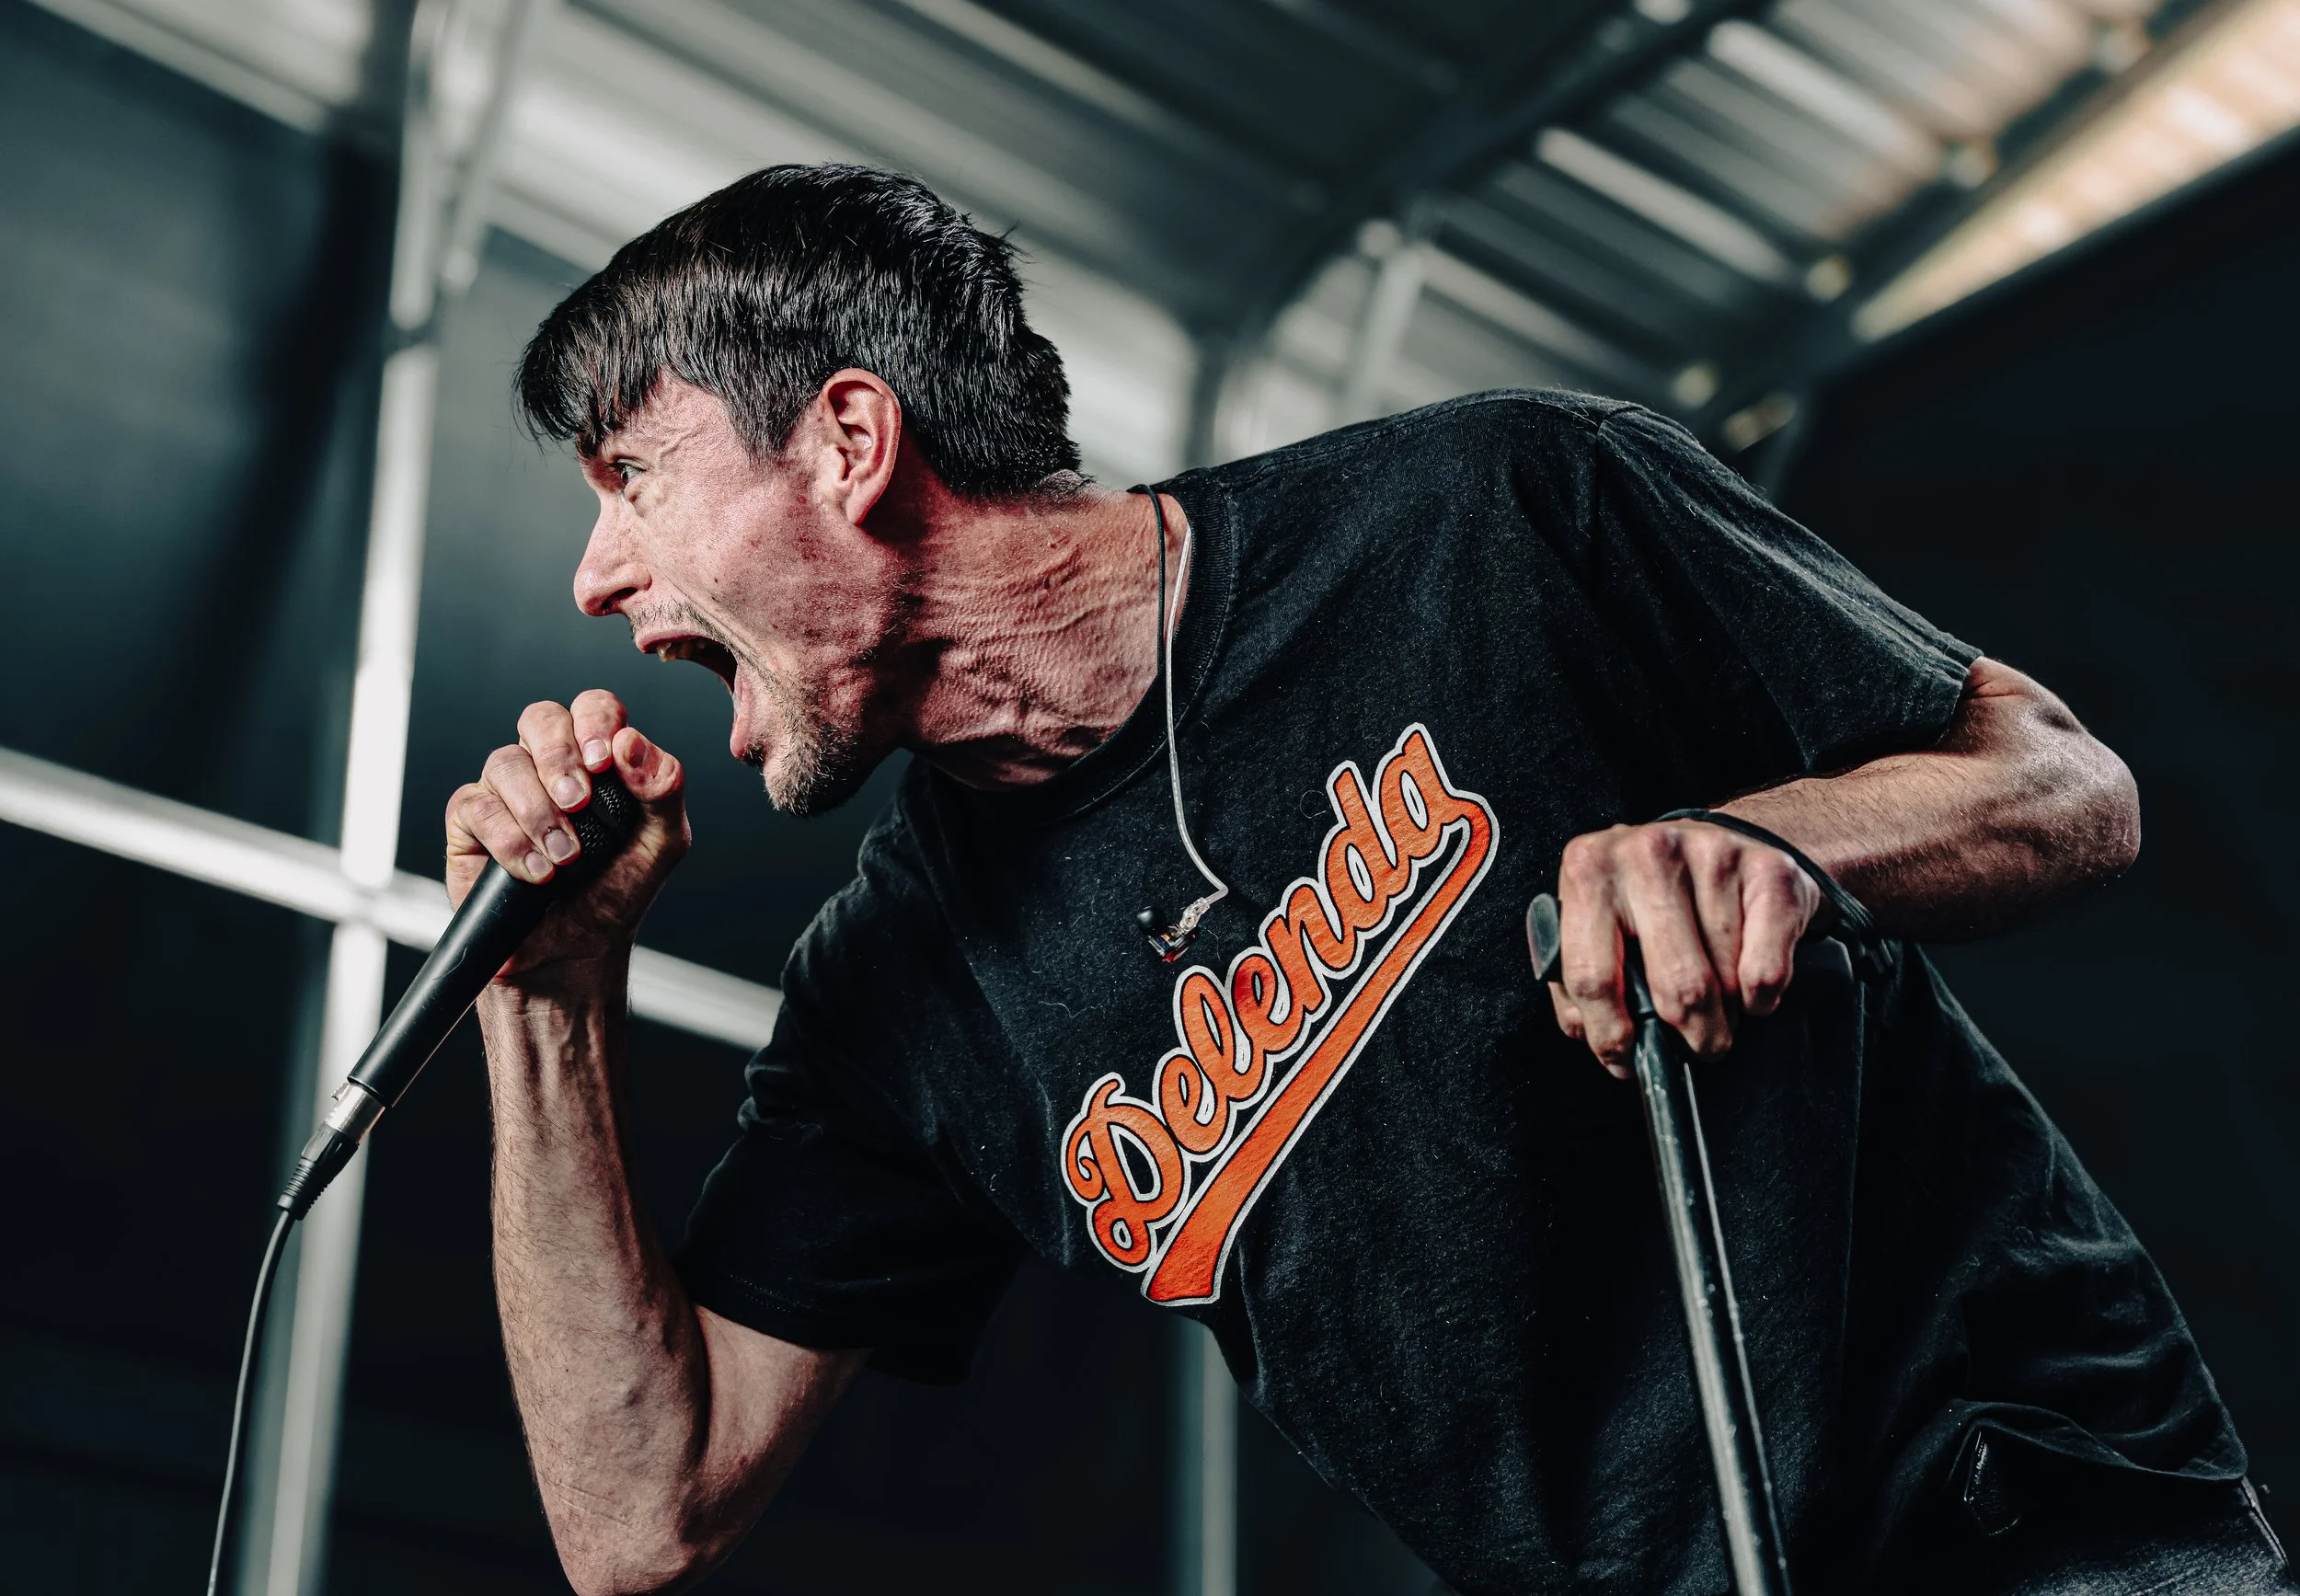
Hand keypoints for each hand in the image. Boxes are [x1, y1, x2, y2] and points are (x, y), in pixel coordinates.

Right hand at [445, 689, 689, 976]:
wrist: (575, 950)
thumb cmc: (617, 890)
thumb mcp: (662, 843)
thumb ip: (662, 789)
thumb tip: (632, 743)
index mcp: (597, 756)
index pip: (593, 707)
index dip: (595, 721)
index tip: (604, 760)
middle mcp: (548, 764)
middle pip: (540, 717)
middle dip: (559, 755)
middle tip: (578, 800)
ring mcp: (506, 789)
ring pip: (505, 762)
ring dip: (538, 810)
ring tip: (566, 856)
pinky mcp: (470, 820)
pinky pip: (476, 806)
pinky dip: (510, 840)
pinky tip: (537, 872)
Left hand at [1544, 819, 1820, 1077]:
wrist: (1722, 839)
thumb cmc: (1647, 896)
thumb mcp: (1596, 924)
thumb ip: (1576, 982)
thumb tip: (1590, 1037)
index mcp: (1588, 869)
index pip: (1592, 975)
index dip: (1609, 1034)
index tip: (1624, 1059)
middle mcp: (1648, 853)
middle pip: (1674, 986)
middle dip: (1689, 1037)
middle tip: (1696, 1047)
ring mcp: (1712, 854)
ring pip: (1724, 983)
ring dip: (1725, 1014)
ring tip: (1719, 1004)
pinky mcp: (1770, 870)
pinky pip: (1766, 971)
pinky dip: (1761, 998)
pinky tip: (1747, 985)